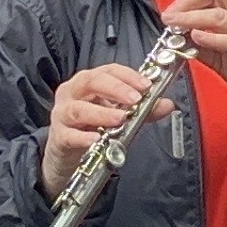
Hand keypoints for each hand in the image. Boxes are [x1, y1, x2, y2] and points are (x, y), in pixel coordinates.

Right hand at [41, 62, 161, 201]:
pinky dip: (84, 138)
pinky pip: (70, 136)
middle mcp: (72, 93)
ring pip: (79, 109)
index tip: (147, 85)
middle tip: (135, 99)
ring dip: (102, 113)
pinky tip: (97, 140)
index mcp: (87, 83)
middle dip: (115, 89)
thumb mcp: (118, 116)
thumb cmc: (91, 128)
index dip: (128, 76)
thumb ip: (142, 110)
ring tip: (121, 119)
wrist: (65, 155)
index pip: (108, 71)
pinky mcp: (59, 137)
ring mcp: (62, 115)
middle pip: (90, 82)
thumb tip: (167, 104)